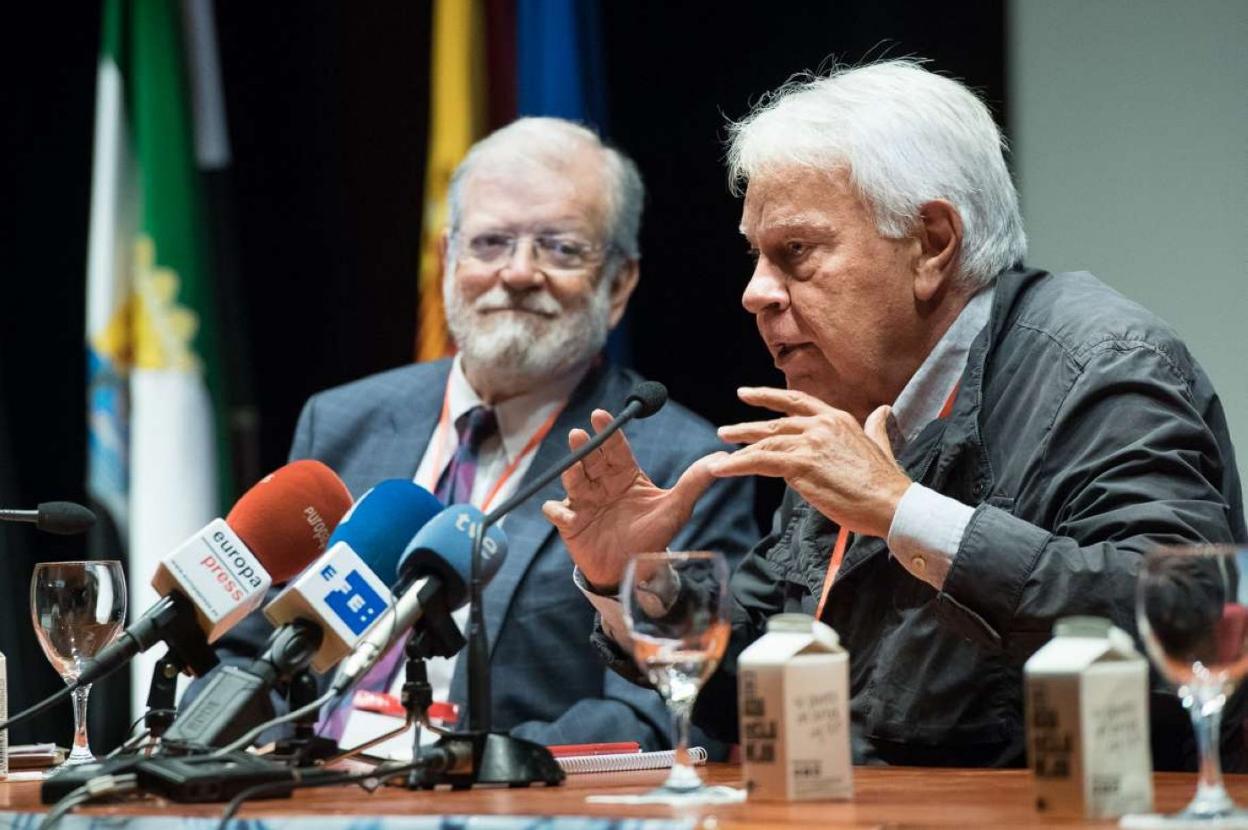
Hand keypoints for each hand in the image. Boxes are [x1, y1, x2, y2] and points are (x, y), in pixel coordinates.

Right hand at [541, 409, 723, 590]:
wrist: (634, 572)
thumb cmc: (653, 537)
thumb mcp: (676, 509)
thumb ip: (694, 482)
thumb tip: (722, 457)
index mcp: (625, 475)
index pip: (615, 447)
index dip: (608, 430)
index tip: (601, 414)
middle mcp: (602, 484)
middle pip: (591, 458)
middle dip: (585, 446)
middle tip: (580, 435)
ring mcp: (584, 501)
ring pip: (573, 478)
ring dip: (571, 470)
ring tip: (573, 467)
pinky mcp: (571, 522)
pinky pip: (558, 512)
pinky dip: (559, 511)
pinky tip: (568, 515)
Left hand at [712, 387, 910, 538]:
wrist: (892, 503)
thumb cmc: (887, 483)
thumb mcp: (881, 444)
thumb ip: (875, 426)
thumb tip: (882, 411)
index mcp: (837, 418)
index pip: (796, 401)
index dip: (769, 396)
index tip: (746, 394)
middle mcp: (821, 425)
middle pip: (775, 423)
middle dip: (747, 428)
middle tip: (725, 432)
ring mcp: (810, 444)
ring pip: (765, 443)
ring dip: (739, 450)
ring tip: (718, 456)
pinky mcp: (801, 465)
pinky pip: (760, 461)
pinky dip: (738, 464)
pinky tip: (721, 468)